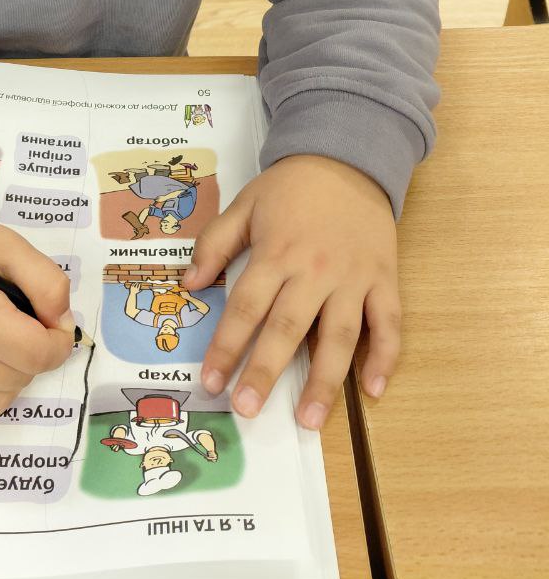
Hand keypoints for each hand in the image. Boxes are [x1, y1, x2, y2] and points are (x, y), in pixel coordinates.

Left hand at [183, 154, 398, 430]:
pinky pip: (388, 323)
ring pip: (339, 337)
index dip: (227, 346)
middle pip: (287, 328)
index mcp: (276, 252)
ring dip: (325, 382)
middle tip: (247, 410)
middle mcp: (314, 270)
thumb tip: (190, 283)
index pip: (246, 307)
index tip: (211, 381)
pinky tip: (372, 390)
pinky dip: (385, 357)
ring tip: (310, 421)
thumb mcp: (245, 204)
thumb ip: (216, 243)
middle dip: (265, 372)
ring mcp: (353, 277)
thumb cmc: (291, 186)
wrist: (348, 157)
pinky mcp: (384, 279)